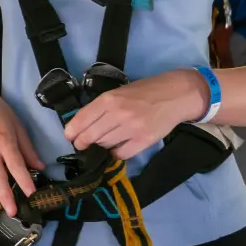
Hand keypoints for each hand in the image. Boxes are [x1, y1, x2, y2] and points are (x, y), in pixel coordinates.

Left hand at [65, 69, 208, 159]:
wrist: (175, 94)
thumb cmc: (144, 92)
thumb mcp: (119, 92)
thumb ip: (102, 107)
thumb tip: (82, 125)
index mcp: (109, 99)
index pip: (82, 119)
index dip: (72, 131)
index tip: (69, 137)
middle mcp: (118, 113)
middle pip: (91, 136)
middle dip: (82, 143)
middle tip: (81, 145)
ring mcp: (132, 128)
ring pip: (105, 145)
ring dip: (101, 147)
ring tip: (102, 143)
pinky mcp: (144, 140)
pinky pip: (121, 154)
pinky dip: (116, 153)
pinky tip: (117, 148)